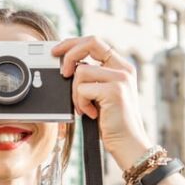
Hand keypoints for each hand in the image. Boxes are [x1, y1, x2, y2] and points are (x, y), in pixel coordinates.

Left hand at [52, 36, 150, 168]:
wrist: (128, 143)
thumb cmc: (113, 122)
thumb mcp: (102, 94)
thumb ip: (92, 78)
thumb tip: (69, 67)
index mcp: (121, 67)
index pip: (94, 42)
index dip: (72, 43)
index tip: (57, 51)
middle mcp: (123, 69)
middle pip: (89, 44)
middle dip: (69, 55)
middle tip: (62, 73)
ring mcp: (120, 79)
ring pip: (81, 71)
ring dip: (76, 93)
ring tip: (86, 107)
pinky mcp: (114, 91)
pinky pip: (82, 89)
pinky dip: (81, 103)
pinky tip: (92, 114)